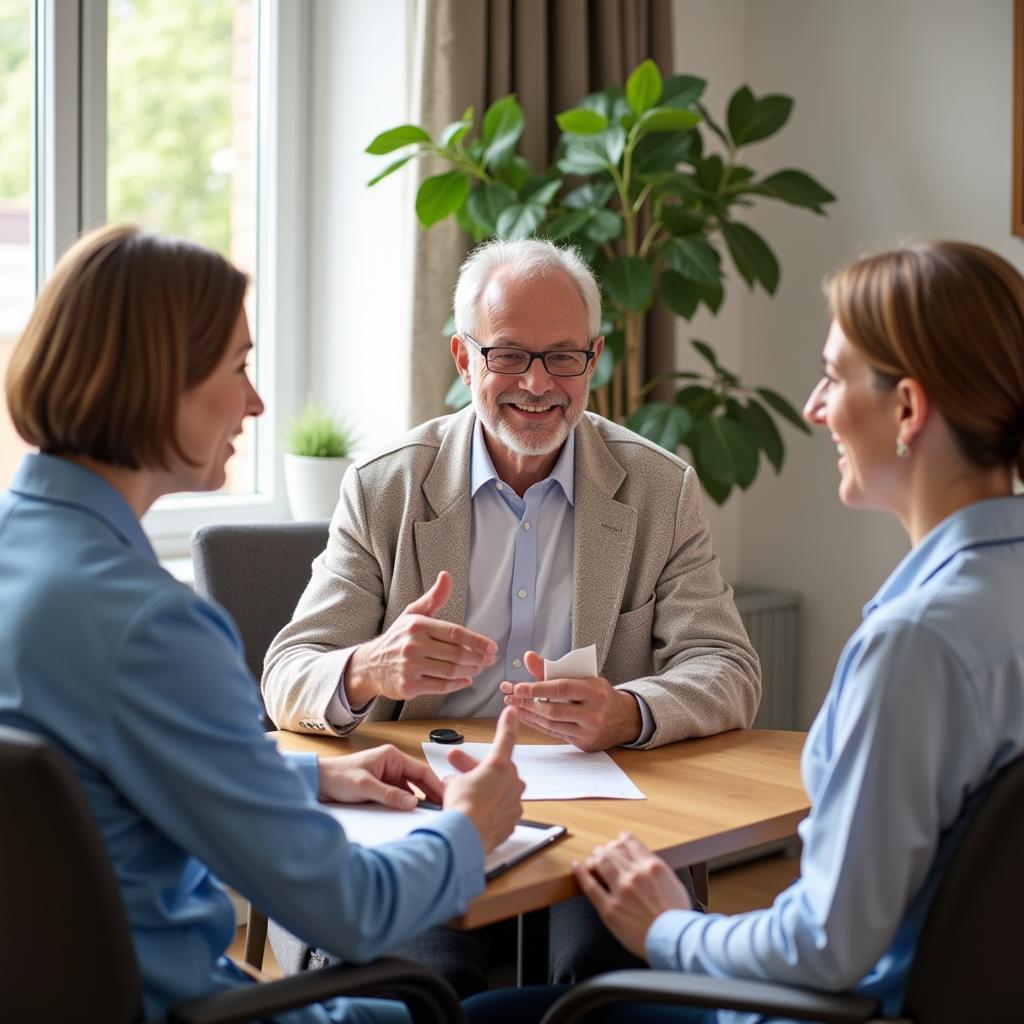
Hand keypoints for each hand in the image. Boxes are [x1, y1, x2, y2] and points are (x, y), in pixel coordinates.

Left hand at [318, 744, 443, 809]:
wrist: (317, 782)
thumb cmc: (337, 776)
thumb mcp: (365, 786)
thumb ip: (390, 794)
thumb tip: (412, 803)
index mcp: (392, 756)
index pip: (421, 770)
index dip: (436, 785)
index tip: (446, 798)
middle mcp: (392, 765)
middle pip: (419, 781)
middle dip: (430, 794)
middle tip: (442, 810)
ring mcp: (387, 776)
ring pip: (409, 790)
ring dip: (417, 801)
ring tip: (428, 815)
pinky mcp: (381, 787)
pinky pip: (398, 796)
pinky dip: (404, 805)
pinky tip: (409, 815)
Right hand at [345, 571, 497, 706]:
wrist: (370, 665)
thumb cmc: (398, 638)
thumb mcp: (413, 614)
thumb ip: (434, 598)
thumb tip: (446, 576)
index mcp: (417, 625)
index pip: (455, 633)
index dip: (477, 641)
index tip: (492, 647)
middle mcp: (413, 645)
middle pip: (456, 653)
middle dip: (478, 658)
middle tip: (489, 660)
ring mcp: (410, 667)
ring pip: (450, 670)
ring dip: (470, 670)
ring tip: (479, 668)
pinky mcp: (409, 686)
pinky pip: (440, 686)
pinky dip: (457, 684)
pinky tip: (466, 680)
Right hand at [442, 707, 524, 851]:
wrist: (465, 837)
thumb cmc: (462, 807)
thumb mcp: (454, 783)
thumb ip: (460, 778)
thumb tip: (456, 783)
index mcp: (499, 766)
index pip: (506, 738)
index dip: (508, 723)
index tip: (512, 711)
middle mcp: (512, 783)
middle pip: (496, 769)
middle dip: (475, 767)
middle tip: (456, 762)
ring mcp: (514, 803)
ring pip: (498, 791)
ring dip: (483, 791)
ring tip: (462, 797)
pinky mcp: (511, 822)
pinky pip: (500, 810)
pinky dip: (489, 810)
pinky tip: (475, 814)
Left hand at [499, 651, 641, 749]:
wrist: (625, 718)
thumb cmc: (599, 693)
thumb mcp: (584, 677)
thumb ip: (554, 669)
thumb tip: (528, 657)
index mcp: (595, 691)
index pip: (561, 688)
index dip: (537, 688)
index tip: (517, 687)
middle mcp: (593, 713)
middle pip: (553, 709)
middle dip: (527, 703)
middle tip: (509, 697)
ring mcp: (589, 731)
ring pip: (552, 724)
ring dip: (529, 714)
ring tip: (513, 706)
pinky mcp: (584, 744)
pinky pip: (555, 734)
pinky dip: (538, 724)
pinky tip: (526, 716)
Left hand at [573, 832, 692, 959]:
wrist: (674, 942)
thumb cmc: (678, 919)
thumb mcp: (674, 884)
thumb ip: (658, 871)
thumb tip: (647, 865)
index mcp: (652, 866)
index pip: (630, 843)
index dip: (622, 840)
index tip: (619, 840)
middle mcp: (634, 875)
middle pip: (612, 850)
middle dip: (608, 849)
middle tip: (605, 851)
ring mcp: (620, 891)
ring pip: (600, 863)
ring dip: (595, 857)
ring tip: (593, 859)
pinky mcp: (609, 909)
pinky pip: (590, 886)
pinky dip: (581, 873)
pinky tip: (577, 867)